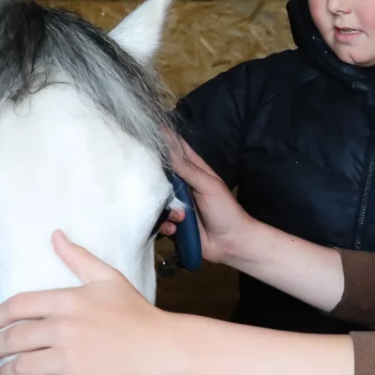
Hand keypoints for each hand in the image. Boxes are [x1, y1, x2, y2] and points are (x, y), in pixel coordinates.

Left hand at [0, 230, 175, 374]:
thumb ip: (78, 258)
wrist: (162, 347)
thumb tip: (55, 236)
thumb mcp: (108, 278)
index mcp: (67, 301)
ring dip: (5, 373)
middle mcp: (63, 329)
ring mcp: (69, 359)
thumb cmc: (136, 311)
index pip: (18, 306)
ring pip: (22, 367)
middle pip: (14, 338)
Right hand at [156, 130, 254, 265]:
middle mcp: (182, 185)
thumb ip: (186, 168)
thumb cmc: (224, 210)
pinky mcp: (172, 223)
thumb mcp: (207, 185)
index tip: (145, 132)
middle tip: (143, 178)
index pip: (176, 149)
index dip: (163, 140)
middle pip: (160, 174)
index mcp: (193, 170)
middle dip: (152, 177)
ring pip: (156, 199)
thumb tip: (167, 145)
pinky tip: (176, 228)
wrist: (231, 243)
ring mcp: (176, 204)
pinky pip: (160, 220)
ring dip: (164, 208)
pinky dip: (166, 224)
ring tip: (180, 216)